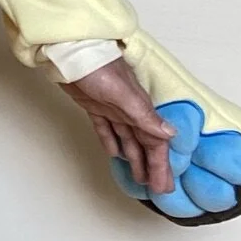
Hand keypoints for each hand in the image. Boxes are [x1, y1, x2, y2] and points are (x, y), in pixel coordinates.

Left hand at [61, 58, 178, 195]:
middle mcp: (129, 111)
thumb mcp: (122, 93)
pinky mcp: (94, 106)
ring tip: (140, 178)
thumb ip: (144, 115)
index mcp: (139, 109)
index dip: (161, 166)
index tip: (164, 187)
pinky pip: (106, 129)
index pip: (155, 143)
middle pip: (145, 144)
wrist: (69, 50)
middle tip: (157, 190)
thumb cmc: (96, 67)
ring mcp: (112, 108)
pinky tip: (114, 154)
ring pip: (128, 139)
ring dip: (135, 159)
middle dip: (152, 167)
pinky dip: (111, 142)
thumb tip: (170, 134)